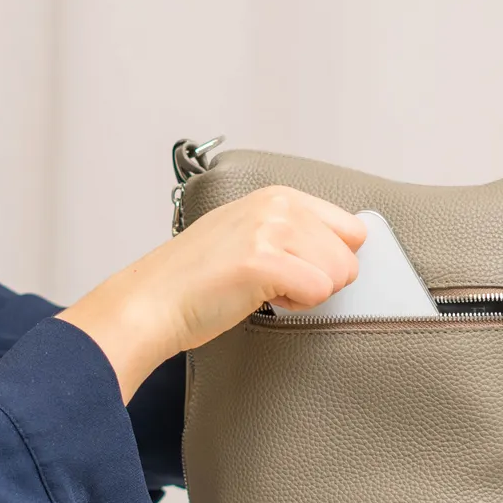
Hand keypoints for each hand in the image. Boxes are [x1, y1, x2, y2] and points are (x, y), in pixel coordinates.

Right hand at [57, 186, 366, 402]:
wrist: (151, 303)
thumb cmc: (197, 280)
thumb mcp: (249, 235)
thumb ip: (292, 234)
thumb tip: (343, 253)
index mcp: (277, 196)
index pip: (352, 229)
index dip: (330, 260)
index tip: (296, 269)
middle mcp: (277, 205)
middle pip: (350, 257)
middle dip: (320, 281)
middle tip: (275, 284)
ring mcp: (270, 229)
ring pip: (339, 275)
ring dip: (306, 294)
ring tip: (264, 290)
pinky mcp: (263, 260)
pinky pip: (318, 292)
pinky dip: (295, 307)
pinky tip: (260, 299)